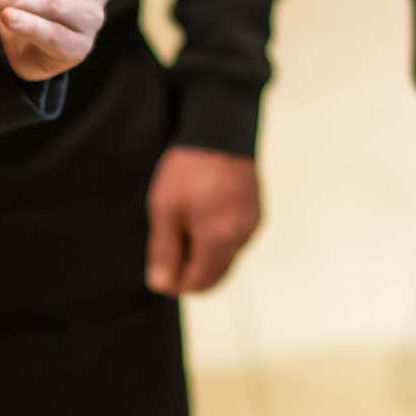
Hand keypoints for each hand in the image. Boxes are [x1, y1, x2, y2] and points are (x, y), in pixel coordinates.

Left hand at [145, 146, 262, 294]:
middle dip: (190, 272)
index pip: (198, 283)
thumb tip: (162, 286)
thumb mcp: (165, 208)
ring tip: (183, 226)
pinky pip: (235, 240)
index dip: (175, 283)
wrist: (221, 129)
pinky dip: (218, 240)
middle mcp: (242, 238)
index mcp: (219, 240)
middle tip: (168, 251)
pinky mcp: (256, 212)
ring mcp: (252, 225)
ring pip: (226, 258)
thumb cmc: (189, 168)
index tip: (158, 270)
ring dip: (204, 255)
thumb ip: (164, 251)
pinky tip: (202, 216)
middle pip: (215, 276)